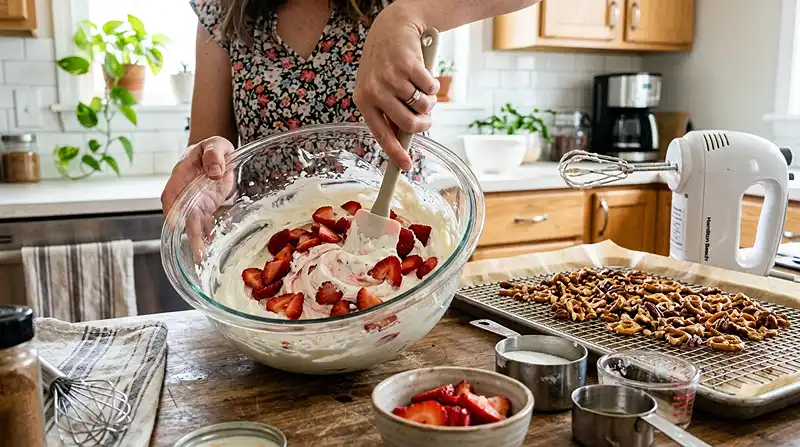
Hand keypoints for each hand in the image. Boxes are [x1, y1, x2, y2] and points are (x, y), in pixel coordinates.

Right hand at [161, 136, 234, 262]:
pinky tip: (210, 249)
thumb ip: (214, 156)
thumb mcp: (216, 145)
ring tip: (200, 257)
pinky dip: (207, 236)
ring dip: (195, 239)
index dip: (172, 210)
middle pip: (181, 214)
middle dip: (186, 233)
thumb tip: (214, 173)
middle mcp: (184, 191)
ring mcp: (194, 201)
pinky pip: (204, 224)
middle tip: (194, 251)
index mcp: (181, 175)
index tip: (175, 224)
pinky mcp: (205, 207)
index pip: (171, 194)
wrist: (217, 152)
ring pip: (192, 223)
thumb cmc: (213, 146)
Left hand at [354, 4, 438, 170]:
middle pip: (407, 123)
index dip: (394, 152)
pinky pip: (430, 88)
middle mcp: (374, 90)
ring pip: (422, 106)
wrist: (393, 27)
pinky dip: (433, 84)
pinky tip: (425, 75)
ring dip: (429, 101)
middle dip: (422, 124)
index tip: (406, 166)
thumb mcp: (378, 87)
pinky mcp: (408, 65)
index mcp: (364, 100)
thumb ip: (388, 111)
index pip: (381, 133)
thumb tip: (402, 139)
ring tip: (422, 90)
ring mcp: (391, 77)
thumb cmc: (387, 62)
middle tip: (427, 119)